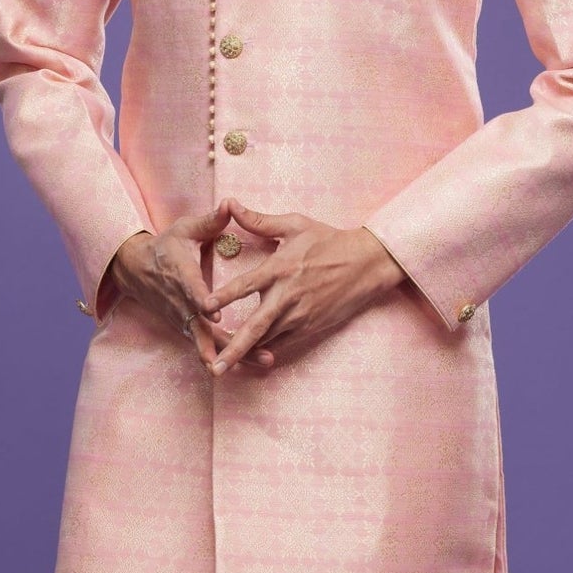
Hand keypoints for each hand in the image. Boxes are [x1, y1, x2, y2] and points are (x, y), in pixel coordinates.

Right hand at [105, 202, 273, 372]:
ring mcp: (184, 319)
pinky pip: (207, 346)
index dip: (202, 302)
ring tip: (263, 361)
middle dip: (228, 342)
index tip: (215, 313)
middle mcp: (182, 303)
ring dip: (235, 355)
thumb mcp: (185, 229)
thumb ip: (210, 221)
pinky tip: (252, 364)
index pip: (191, 291)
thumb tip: (230, 203)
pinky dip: (227, 356)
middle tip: (252, 349)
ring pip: (209, 343)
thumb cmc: (166, 246)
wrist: (136, 270)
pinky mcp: (187, 329)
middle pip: (205, 328)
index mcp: (182, 275)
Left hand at [203, 198, 405, 374]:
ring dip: (245, 355)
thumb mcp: (295, 225)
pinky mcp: (309, 326)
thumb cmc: (328, 241)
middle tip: (214, 367)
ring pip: (267, 340)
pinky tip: (249, 360)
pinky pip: (283, 344)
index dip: (226, 295)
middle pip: (256, 327)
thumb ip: (259, 221)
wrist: (366, 264)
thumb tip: (230, 204)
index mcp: (281, 268)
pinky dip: (266, 352)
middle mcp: (288, 296)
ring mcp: (300, 315)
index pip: (247, 284)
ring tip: (223, 368)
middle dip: (234, 349)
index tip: (205, 306)